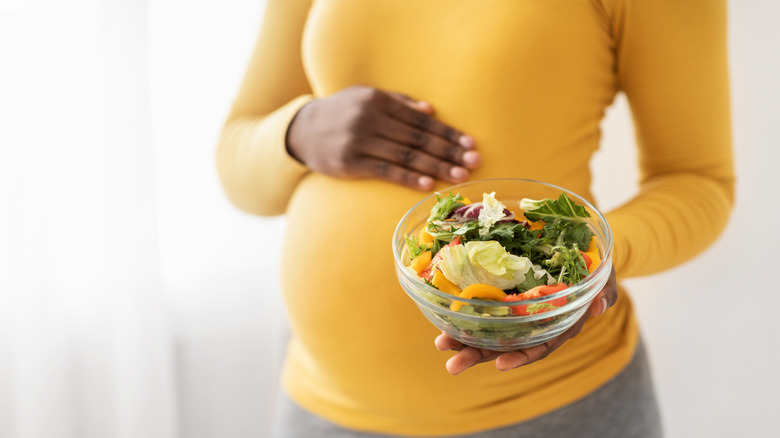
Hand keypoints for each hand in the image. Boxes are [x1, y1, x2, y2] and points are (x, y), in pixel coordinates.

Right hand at [286, 86, 479, 189]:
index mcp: (378, 101)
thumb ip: (399, 102)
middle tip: (473, 162)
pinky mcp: (350, 163)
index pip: (421, 120)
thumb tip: (431, 111)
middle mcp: (369, 119)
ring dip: (436, 167)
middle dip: (448, 151)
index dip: (447, 133)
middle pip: (418, 138)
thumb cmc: (343, 113)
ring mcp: (359, 142)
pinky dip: (409, 178)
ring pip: (406, 156)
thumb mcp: (367, 98)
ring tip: (459, 175)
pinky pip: (386, 172)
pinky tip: (428, 185)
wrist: (303, 130)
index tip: (470, 144)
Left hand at [435, 267, 617, 374]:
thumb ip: (604, 294)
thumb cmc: (597, 273)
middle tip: (451, 363)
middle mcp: (535, 326)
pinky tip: (445, 319)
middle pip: (505, 346)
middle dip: (478, 355)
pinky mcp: (508, 299)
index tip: (500, 364)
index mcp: (558, 327)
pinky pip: (486, 310)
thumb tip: (598, 305)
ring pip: (490, 332)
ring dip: (464, 340)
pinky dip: (467, 315)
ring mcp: (519, 314)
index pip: (539, 348)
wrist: (585, 258)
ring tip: (440, 345)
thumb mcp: (607, 282)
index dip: (521, 358)